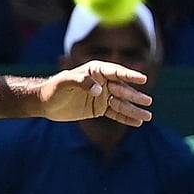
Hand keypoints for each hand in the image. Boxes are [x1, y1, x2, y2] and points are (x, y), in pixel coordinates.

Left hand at [38, 60, 152, 125]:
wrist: (45, 102)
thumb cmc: (54, 88)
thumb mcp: (65, 82)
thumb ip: (82, 82)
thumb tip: (100, 90)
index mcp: (95, 70)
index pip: (116, 71)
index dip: (129, 75)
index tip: (143, 79)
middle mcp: (102, 82)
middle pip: (122, 89)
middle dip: (135, 95)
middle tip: (148, 101)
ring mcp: (102, 96)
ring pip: (121, 103)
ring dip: (134, 109)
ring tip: (147, 117)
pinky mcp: (99, 109)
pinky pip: (115, 113)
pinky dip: (126, 118)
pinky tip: (137, 123)